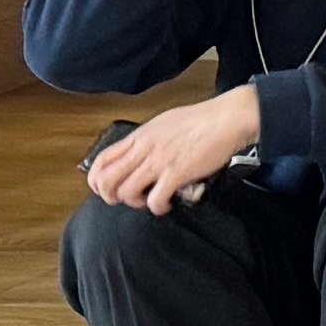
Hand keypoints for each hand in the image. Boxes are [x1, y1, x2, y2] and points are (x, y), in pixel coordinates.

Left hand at [82, 87, 260, 213]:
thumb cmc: (202, 119)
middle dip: (112, 197)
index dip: (97, 181)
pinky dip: (158, 208)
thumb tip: (141, 155)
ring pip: (126, 192)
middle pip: (106, 181)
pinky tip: (168, 204)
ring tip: (150, 200)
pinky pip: (155, 200)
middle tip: (128, 199)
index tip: (109, 189)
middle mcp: (143, 149)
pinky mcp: (176, 174)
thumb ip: (148, 140)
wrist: (228, 118)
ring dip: (135, 203)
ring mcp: (158, 162)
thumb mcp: (164, 123)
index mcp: (139, 137)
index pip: (100, 162)